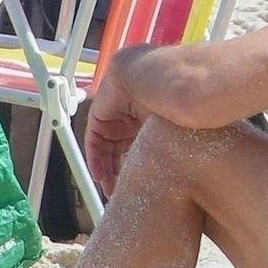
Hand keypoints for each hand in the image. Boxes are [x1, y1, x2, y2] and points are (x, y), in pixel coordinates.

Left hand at [85, 46, 158, 199]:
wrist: (158, 76)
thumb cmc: (174, 100)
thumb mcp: (167, 131)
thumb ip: (163, 148)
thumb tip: (173, 174)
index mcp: (148, 119)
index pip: (137, 147)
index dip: (134, 167)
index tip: (134, 185)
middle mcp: (131, 116)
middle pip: (119, 149)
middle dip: (118, 172)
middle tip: (119, 191)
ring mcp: (115, 114)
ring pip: (106, 146)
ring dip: (106, 168)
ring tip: (109, 188)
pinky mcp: (100, 112)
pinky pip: (94, 139)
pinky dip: (95, 158)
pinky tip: (100, 175)